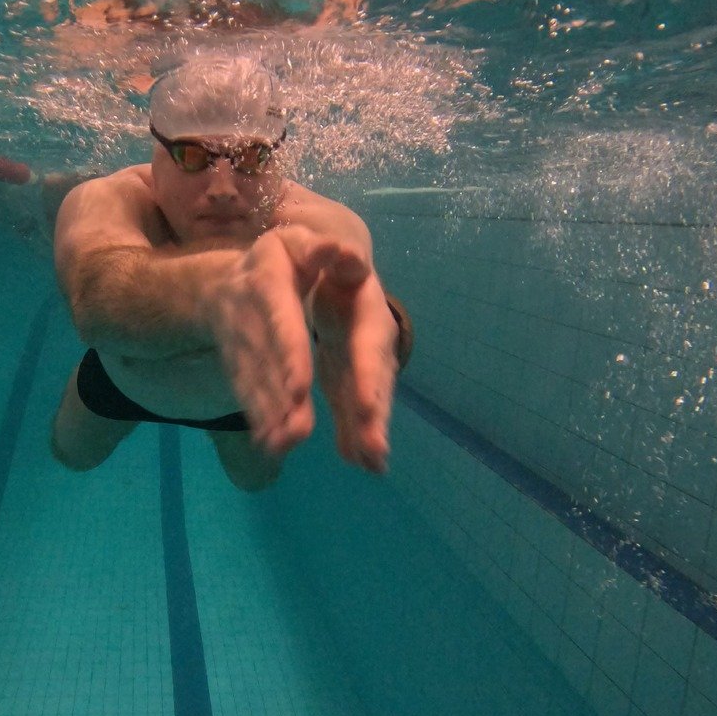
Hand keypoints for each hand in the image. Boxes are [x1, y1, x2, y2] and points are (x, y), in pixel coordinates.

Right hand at [205, 226, 370, 457]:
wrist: (219, 285)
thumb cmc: (275, 259)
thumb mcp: (294, 241)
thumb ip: (319, 248)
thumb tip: (341, 251)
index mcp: (267, 282)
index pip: (280, 320)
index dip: (288, 353)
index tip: (301, 387)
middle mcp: (248, 317)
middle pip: (265, 361)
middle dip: (279, 397)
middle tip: (298, 431)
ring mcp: (238, 346)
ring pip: (254, 382)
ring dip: (268, 416)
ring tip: (284, 444)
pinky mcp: (237, 368)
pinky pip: (246, 392)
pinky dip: (258, 419)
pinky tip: (271, 445)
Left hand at [312, 270, 398, 473]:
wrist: (349, 282)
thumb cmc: (340, 273)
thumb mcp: (338, 262)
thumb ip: (340, 258)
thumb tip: (343, 249)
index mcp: (369, 318)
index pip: (370, 350)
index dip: (370, 379)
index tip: (369, 410)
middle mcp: (377, 348)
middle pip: (378, 386)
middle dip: (376, 419)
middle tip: (375, 454)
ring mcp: (371, 369)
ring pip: (372, 404)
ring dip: (371, 435)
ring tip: (374, 465)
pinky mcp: (359, 384)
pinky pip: (360, 413)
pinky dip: (360, 438)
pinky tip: (366, 466)